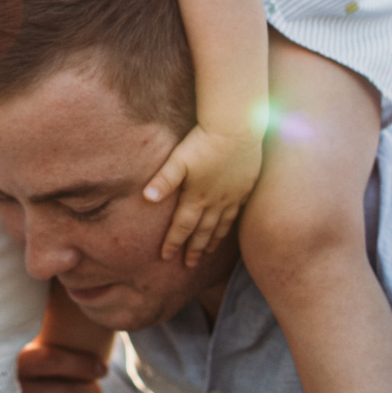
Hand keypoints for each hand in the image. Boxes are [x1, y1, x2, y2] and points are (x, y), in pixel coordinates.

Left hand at [141, 123, 261, 266]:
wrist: (237, 127)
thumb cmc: (203, 141)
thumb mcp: (178, 159)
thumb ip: (164, 180)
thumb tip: (146, 198)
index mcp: (196, 196)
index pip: (182, 226)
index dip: (173, 242)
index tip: (166, 257)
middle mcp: (216, 201)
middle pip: (203, 231)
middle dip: (194, 249)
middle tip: (189, 264)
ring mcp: (233, 195)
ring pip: (222, 225)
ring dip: (213, 240)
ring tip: (208, 252)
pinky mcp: (245, 186)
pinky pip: (237, 212)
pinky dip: (230, 225)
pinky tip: (228, 228)